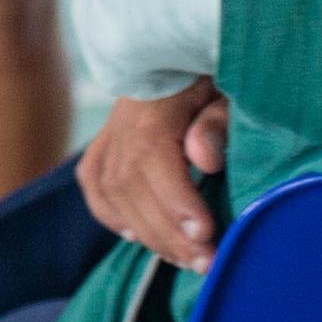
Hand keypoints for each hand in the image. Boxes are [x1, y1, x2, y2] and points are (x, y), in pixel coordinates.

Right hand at [78, 78, 230, 271]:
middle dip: (169, 234)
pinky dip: (111, 216)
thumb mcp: (226, 91)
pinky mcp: (101, 147)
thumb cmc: (212, 79)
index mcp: (151, 108)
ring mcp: (107, 137)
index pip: (152, 159)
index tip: (205, 234)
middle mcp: (120, 125)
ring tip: (185, 261)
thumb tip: (203, 158)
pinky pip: (95, 187)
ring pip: (113, 194)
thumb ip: (215, 122)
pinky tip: (136, 236)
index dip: (175, 201)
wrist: (178, 56)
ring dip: (148, 234)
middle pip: (131, 187)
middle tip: (207, 264)